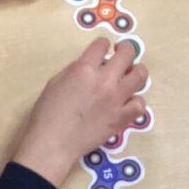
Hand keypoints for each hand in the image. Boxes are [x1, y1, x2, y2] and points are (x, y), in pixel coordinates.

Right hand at [12, 39, 148, 187]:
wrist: (53, 143)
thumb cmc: (48, 113)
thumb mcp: (55, 82)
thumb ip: (75, 69)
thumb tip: (91, 65)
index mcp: (84, 69)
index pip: (102, 45)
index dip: (103, 44)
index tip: (103, 49)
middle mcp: (104, 80)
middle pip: (127, 54)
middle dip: (125, 49)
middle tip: (122, 53)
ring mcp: (116, 99)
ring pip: (140, 75)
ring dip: (136, 71)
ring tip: (130, 75)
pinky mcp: (122, 118)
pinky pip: (140, 104)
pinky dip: (136, 100)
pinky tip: (128, 101)